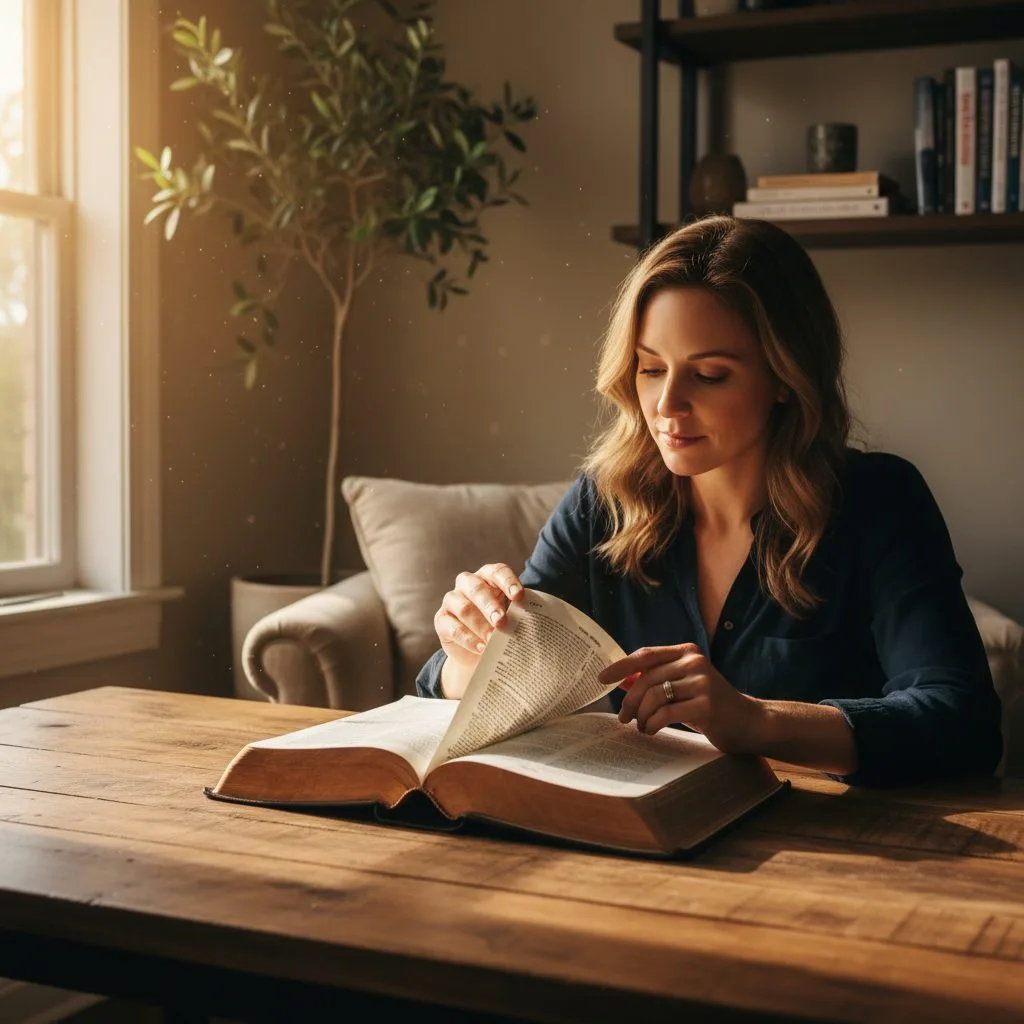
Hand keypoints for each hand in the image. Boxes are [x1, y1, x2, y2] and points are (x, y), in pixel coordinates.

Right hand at [433, 562, 523, 676]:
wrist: (479, 652)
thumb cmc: (500, 626)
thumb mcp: (511, 617)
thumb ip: (518, 614)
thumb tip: (534, 622)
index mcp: (488, 577)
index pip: (498, 572)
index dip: (508, 582)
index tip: (519, 596)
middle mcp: (468, 584)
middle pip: (477, 589)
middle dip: (490, 605)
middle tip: (502, 621)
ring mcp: (452, 600)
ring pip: (464, 608)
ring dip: (480, 625)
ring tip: (492, 640)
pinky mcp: (441, 620)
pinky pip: (453, 627)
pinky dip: (468, 639)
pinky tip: (481, 648)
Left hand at [599, 642, 765, 753]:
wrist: (749, 721)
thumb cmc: (710, 704)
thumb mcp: (682, 686)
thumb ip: (656, 679)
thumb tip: (622, 679)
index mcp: (686, 652)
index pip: (645, 655)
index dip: (621, 666)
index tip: (602, 678)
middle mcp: (694, 662)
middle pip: (646, 679)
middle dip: (629, 701)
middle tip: (623, 717)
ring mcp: (702, 682)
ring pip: (654, 697)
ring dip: (641, 716)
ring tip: (641, 727)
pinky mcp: (706, 704)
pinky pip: (665, 713)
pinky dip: (652, 724)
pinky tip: (651, 731)